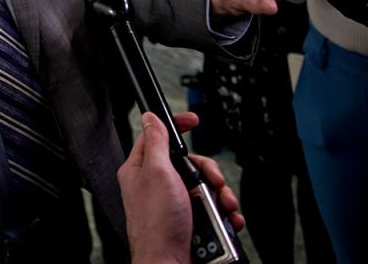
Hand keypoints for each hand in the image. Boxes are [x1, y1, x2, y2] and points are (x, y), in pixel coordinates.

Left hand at [119, 113, 242, 263]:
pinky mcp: (190, 221)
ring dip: (220, 196)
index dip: (175, 126)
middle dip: (209, 172)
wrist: (169, 263)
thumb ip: (156, 143)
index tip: (192, 120)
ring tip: (223, 207)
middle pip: (189, 163)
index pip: (157, 136)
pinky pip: (212, 210)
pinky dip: (224, 214)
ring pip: (205, 187)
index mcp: (141, 170)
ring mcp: (175, 204)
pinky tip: (226, 220)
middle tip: (214, 182)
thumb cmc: (157, 224)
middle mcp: (157, 185)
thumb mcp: (157, 173)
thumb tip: (150, 118)